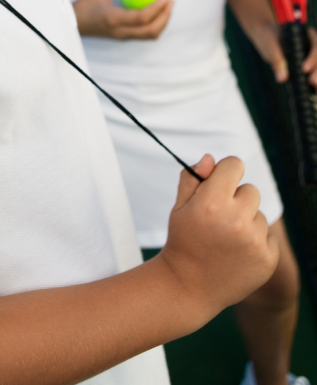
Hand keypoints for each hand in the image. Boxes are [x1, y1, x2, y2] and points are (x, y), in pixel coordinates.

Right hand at [72, 0, 172, 39]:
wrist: (74, 25)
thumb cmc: (85, 5)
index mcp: (114, 19)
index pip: (141, 18)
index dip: (157, 9)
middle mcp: (121, 31)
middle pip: (151, 31)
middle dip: (165, 17)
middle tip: (171, 1)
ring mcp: (123, 37)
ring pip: (150, 36)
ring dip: (162, 23)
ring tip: (168, 7)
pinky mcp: (124, 38)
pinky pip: (145, 34)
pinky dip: (155, 25)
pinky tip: (157, 12)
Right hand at [159, 154, 278, 319]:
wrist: (189, 287)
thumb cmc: (182, 241)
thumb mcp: (179, 206)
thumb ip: (193, 178)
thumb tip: (211, 159)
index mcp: (212, 201)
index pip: (234, 165)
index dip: (225, 173)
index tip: (219, 184)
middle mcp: (237, 219)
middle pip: (250, 190)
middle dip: (236, 199)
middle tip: (220, 218)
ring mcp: (254, 241)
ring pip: (259, 214)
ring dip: (246, 221)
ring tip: (226, 239)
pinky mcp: (268, 259)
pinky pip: (268, 236)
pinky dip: (256, 242)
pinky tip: (237, 253)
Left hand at [251, 23, 316, 85]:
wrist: (265, 36)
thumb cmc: (269, 38)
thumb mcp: (271, 47)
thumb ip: (277, 61)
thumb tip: (282, 79)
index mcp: (307, 35)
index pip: (316, 45)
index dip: (313, 58)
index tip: (304, 69)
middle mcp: (313, 44)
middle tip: (313, 82)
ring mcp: (312, 55)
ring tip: (314, 87)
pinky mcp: (309, 66)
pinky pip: (313, 73)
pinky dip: (314, 84)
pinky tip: (312, 90)